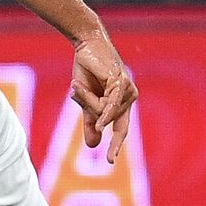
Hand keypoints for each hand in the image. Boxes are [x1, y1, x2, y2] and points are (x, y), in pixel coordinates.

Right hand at [68, 34, 135, 162]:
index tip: (109, 161)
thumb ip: (90, 121)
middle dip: (90, 112)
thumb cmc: (87, 70)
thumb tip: (93, 145)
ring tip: (77, 83)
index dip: (115, 144)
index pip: (121, 128)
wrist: (86, 45)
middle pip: (107, 120)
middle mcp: (129, 97)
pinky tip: (99, 123)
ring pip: (105, 112)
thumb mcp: (85, 100)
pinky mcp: (121, 82)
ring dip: (87, 101)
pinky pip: (110, 104)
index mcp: (123, 103)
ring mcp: (128, 90)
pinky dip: (104, 113)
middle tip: (75, 88)